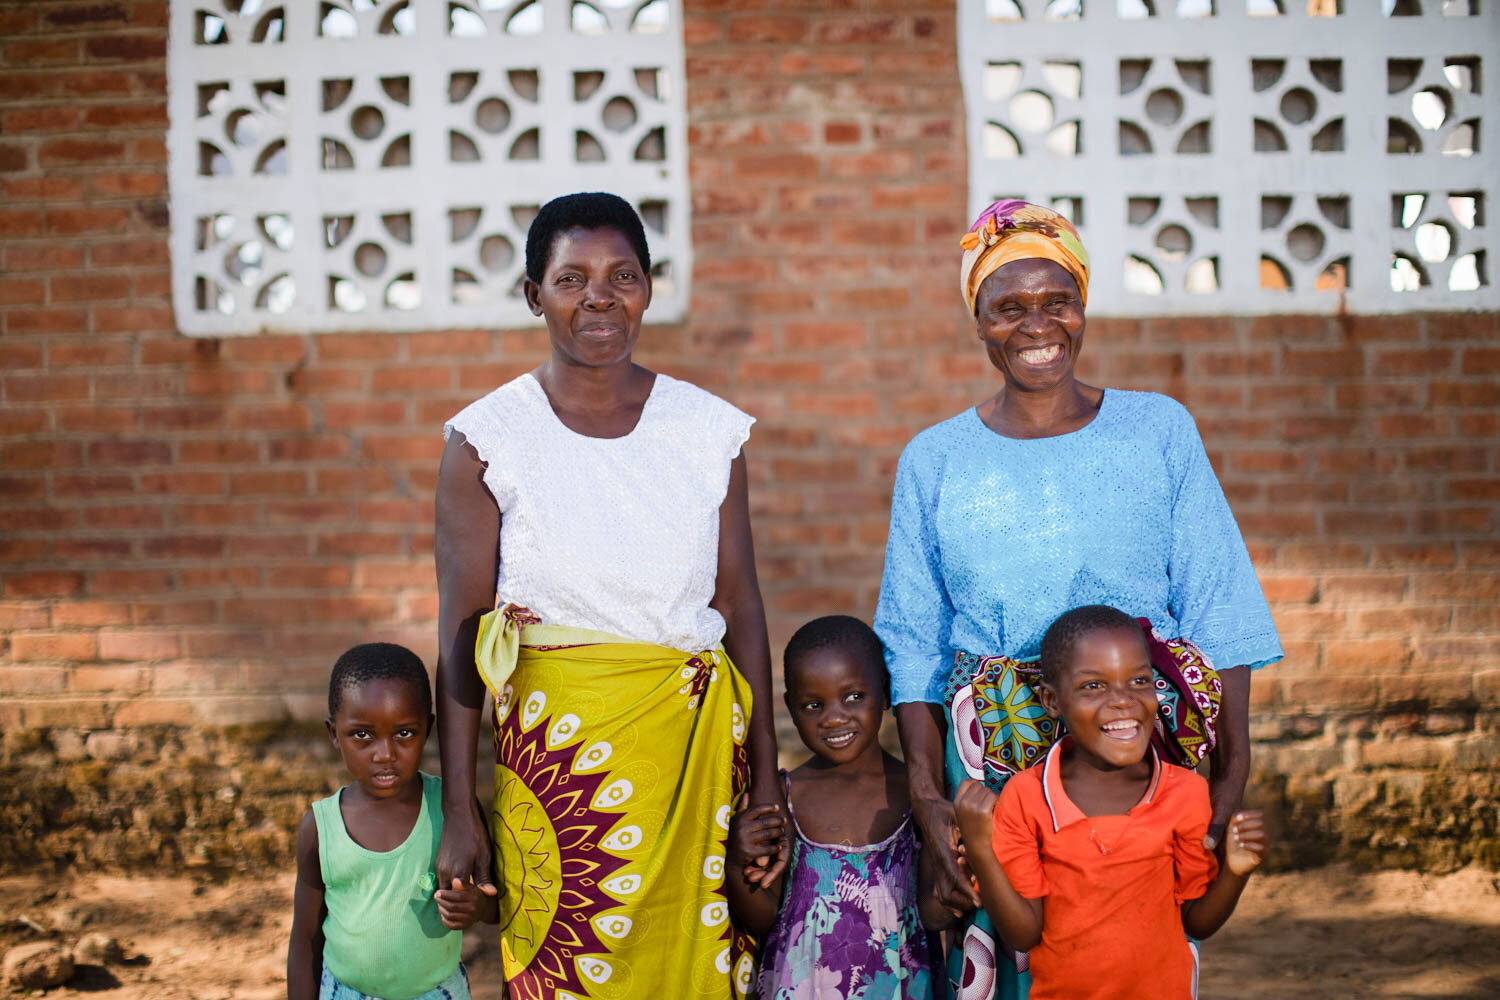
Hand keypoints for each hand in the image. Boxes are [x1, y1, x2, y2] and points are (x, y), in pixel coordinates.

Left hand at [435, 876, 495, 929]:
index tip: (438, 892)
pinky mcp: (465, 926)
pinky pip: (451, 925)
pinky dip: (445, 920)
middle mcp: (472, 909)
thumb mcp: (471, 887)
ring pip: (450, 916)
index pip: (457, 896)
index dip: (446, 894)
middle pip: (452, 907)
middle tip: (436, 897)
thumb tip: (454, 881)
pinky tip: (442, 914)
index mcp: (474, 898)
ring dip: (441, 910)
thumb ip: (462, 884)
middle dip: (441, 901)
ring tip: (439, 904)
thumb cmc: (473, 895)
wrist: (483, 908)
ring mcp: (469, 919)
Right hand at [436, 803, 495, 899]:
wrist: (459, 817)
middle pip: (447, 898)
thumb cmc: (474, 836)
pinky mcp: (438, 863)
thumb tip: (491, 894)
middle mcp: (445, 873)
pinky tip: (460, 885)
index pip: (457, 901)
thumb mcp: (484, 857)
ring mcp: (439, 868)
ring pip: (443, 890)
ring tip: (466, 898)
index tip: (473, 909)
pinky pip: (441, 881)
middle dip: (456, 904)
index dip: (464, 907)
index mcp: (457, 874)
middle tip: (469, 908)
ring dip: (452, 895)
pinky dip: (449, 886)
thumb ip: (484, 878)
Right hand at [728, 800, 785, 885]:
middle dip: (777, 821)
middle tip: (784, 821)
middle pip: (765, 822)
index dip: (769, 808)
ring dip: (778, 833)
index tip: (777, 807)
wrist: (729, 858)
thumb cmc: (735, 836)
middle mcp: (742, 828)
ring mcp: (746, 840)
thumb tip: (747, 793)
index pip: (757, 809)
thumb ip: (742, 808)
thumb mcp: (736, 821)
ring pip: (768, 834)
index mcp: (740, 818)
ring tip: (782, 832)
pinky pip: (767, 848)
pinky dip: (775, 847)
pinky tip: (780, 846)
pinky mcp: (749, 852)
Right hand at [912, 791, 979, 912]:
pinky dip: (949, 902)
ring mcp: (936, 867)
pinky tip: (960, 909)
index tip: (979, 902)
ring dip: (957, 904)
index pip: (955, 877)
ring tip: (974, 904)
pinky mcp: (936, 868)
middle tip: (981, 903)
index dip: (967, 891)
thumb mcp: (956, 815)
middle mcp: (938, 863)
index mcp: (943, 851)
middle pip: (946, 893)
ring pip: (941, 895)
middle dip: (963, 902)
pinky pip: (939, 891)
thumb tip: (982, 836)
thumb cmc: (943, 811)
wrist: (926, 810)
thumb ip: (967, 826)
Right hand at [953, 779, 998, 849]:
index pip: (965, 782)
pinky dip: (997, 800)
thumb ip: (966, 799)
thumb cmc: (972, 829)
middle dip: (984, 792)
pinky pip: (994, 796)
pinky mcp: (983, 810)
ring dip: (991, 797)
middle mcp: (963, 802)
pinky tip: (995, 808)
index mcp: (956, 802)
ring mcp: (973, 806)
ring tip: (990, 807)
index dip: (974, 784)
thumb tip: (977, 783)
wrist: (977, 846)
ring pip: (987, 790)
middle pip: (978, 785)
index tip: (979, 792)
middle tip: (986, 803)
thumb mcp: (962, 813)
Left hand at [1222, 810, 1265, 875]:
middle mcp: (1265, 834)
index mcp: (1258, 826)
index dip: (1250, 814)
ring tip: (1236, 838)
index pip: (1260, 814)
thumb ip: (1235, 819)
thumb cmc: (1232, 843)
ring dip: (1246, 835)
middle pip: (1261, 823)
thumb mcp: (1232, 828)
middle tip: (1235, 830)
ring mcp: (1265, 845)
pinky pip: (1261, 848)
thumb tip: (1239, 815)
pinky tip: (1241, 845)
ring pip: (1262, 834)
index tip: (1238, 818)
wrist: (1232, 862)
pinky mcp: (1262, 856)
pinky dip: (1249, 845)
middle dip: (1246, 825)